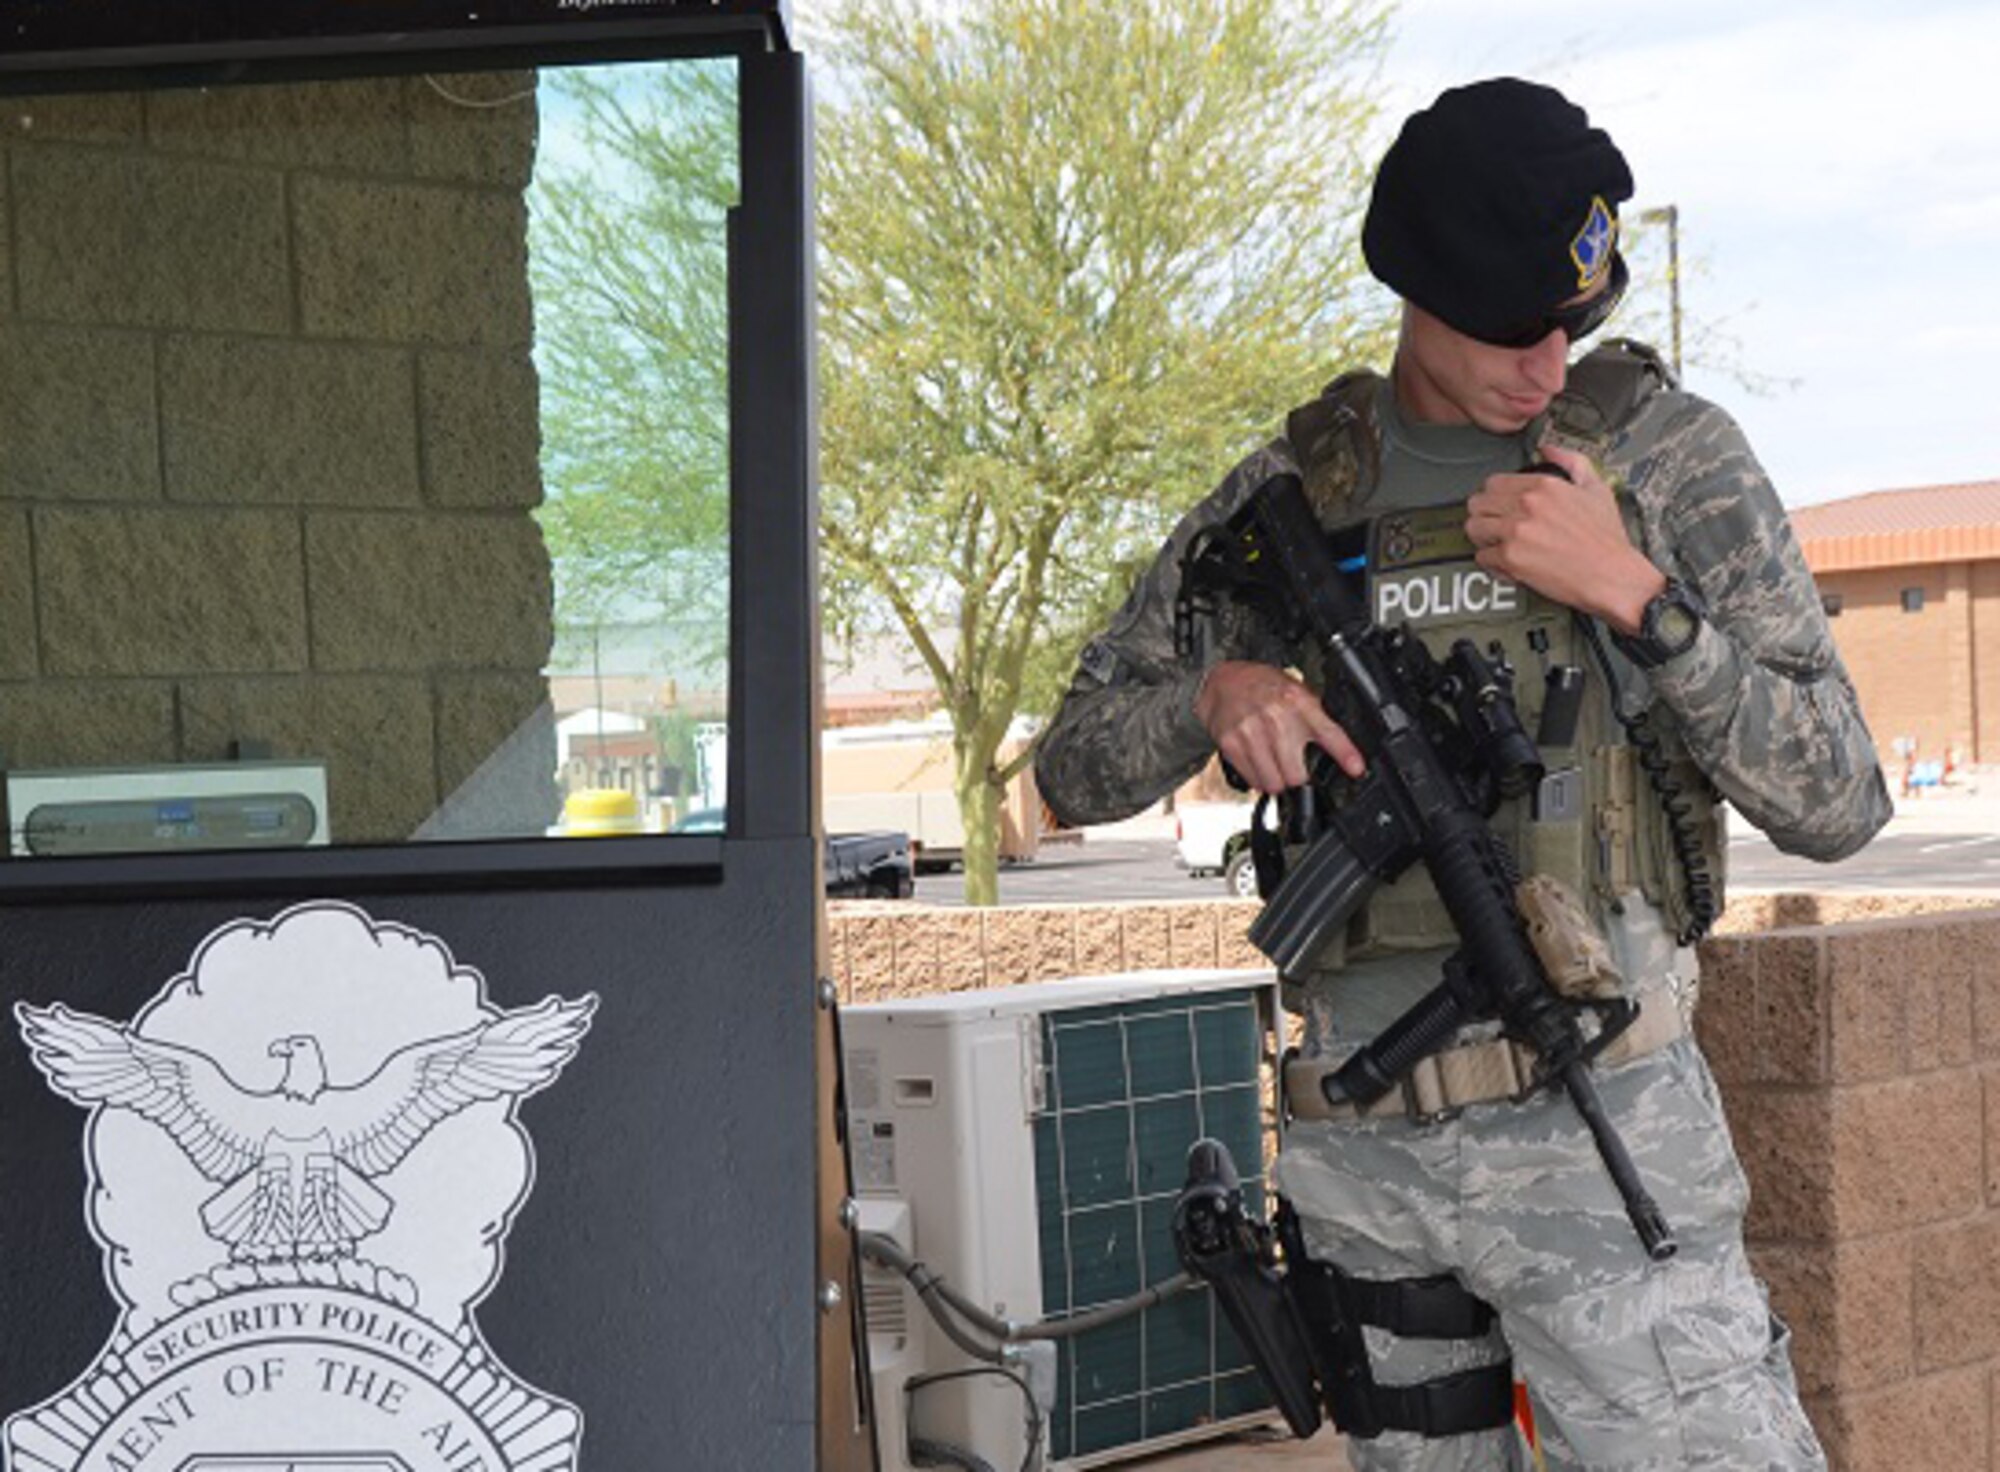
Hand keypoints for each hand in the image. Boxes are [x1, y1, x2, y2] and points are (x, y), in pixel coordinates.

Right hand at [1192, 661, 1364, 794]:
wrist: (1223, 682)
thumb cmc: (1264, 687)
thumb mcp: (1296, 691)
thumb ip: (1315, 716)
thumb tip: (1340, 748)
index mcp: (1298, 702)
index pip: (1328, 732)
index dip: (1345, 754)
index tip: (1357, 769)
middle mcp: (1276, 718)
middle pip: (1297, 775)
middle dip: (1299, 777)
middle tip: (1295, 766)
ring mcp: (1252, 733)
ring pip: (1275, 783)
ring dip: (1278, 780)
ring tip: (1275, 764)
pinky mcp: (1232, 745)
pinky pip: (1254, 780)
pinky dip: (1259, 778)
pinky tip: (1259, 762)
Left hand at [1463, 442, 1665, 634]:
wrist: (1612, 576)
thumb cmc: (1606, 539)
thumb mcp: (1597, 488)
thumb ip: (1572, 462)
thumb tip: (1548, 450)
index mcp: (1543, 485)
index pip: (1493, 482)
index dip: (1494, 495)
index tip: (1499, 505)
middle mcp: (1525, 505)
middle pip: (1477, 503)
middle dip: (1484, 515)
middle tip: (1494, 525)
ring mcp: (1515, 531)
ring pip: (1473, 528)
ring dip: (1482, 538)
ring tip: (1497, 544)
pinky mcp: (1510, 558)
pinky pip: (1482, 557)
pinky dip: (1492, 563)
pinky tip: (1507, 564)